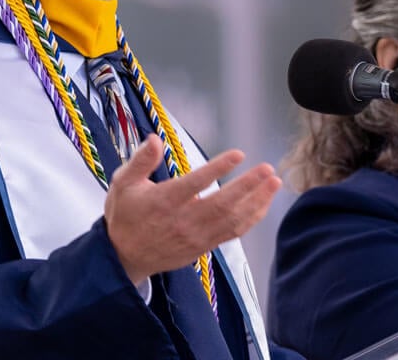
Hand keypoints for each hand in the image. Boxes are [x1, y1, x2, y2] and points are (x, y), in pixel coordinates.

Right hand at [104, 134, 281, 285]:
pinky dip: (252, 218)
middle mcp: (183, 220)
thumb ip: (140, 161)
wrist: (124, 258)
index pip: (195, 184)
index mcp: (164, 201)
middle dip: (248, 186)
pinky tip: (264, 203)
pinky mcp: (204, 246)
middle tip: (268, 168)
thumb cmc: (125, 215)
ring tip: (274, 182)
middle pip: (222, 204)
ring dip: (257, 201)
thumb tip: (154, 138)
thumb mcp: (123, 183)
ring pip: (233, 220)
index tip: (239, 154)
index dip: (218, 169)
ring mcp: (196, 236)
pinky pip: (233, 233)